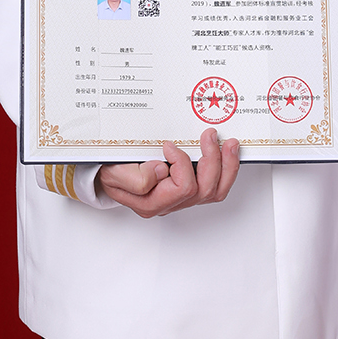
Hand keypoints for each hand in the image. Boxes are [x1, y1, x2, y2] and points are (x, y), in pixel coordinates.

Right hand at [95, 127, 239, 217]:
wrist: (109, 173)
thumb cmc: (113, 172)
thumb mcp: (115, 174)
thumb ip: (135, 178)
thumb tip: (162, 170)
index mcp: (153, 202)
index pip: (182, 188)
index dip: (182, 163)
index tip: (169, 145)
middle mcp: (170, 204)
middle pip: (204, 190)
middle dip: (213, 161)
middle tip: (210, 135)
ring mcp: (181, 198)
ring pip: (214, 191)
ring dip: (226, 166)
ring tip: (229, 144)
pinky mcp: (189, 189)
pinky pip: (214, 186)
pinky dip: (225, 170)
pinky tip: (226, 153)